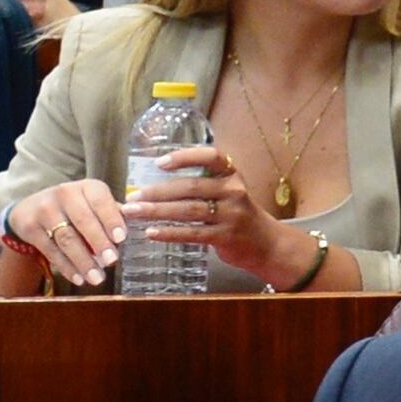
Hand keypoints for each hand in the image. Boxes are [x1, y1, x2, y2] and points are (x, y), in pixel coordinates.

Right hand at [4, 178, 127, 286]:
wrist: (31, 207)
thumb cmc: (76, 208)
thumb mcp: (94, 204)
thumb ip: (113, 215)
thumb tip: (135, 227)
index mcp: (87, 187)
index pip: (101, 201)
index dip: (111, 219)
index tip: (121, 238)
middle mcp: (64, 194)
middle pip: (83, 221)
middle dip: (99, 242)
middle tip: (112, 261)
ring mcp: (44, 210)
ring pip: (66, 238)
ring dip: (83, 260)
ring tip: (97, 278)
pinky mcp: (29, 227)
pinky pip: (51, 250)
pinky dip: (66, 266)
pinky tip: (79, 278)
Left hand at [125, 146, 295, 283]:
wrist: (268, 244)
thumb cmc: (239, 215)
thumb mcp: (229, 192)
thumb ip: (202, 185)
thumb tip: (153, 185)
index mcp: (232, 176)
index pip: (211, 157)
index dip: (185, 157)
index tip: (159, 163)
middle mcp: (234, 191)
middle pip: (191, 187)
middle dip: (157, 191)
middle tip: (132, 196)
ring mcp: (231, 215)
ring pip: (188, 210)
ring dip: (157, 211)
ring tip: (133, 212)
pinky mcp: (226, 236)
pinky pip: (193, 233)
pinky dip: (170, 233)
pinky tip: (151, 232)